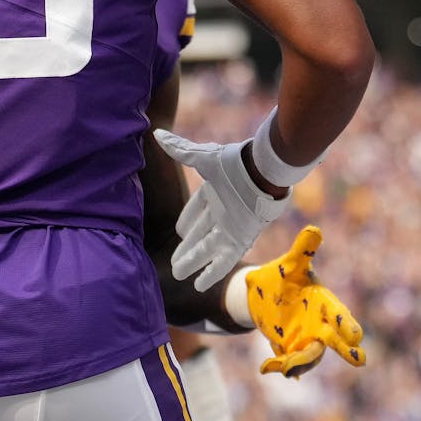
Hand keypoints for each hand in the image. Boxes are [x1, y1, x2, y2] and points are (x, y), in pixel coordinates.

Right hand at [154, 129, 289, 290]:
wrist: (264, 173)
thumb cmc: (234, 164)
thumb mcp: (202, 158)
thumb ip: (180, 149)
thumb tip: (156, 134)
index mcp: (213, 193)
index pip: (195, 211)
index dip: (186, 222)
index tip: (179, 232)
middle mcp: (221, 213)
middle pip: (199, 235)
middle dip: (186, 249)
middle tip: (174, 263)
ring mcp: (229, 228)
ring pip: (206, 250)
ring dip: (193, 263)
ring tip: (178, 275)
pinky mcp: (239, 240)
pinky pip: (222, 261)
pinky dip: (211, 273)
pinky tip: (199, 285)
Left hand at [245, 225, 364, 376]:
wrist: (264, 293)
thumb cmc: (285, 276)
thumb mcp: (291, 263)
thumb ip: (302, 250)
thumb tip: (314, 229)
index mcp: (324, 302)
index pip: (339, 314)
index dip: (347, 324)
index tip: (356, 336)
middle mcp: (320, 324)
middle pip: (335, 339)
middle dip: (346, 349)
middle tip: (359, 359)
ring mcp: (307, 339)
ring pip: (311, 355)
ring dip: (301, 363)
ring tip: (284, 366)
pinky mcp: (291, 349)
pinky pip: (290, 362)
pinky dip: (280, 365)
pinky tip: (266, 366)